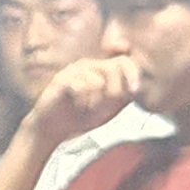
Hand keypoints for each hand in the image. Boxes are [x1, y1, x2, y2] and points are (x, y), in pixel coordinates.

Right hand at [24, 55, 140, 147]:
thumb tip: (135, 87)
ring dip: (95, 102)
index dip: (132, 73)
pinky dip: (82, 103)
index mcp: (101, 70)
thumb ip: (123, 97)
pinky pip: (81, 87)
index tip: (134, 90)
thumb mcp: (109, 109)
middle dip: (112, 93)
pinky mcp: (61, 79)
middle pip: (113, 69)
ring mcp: (74, 71)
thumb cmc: (81, 117)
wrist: (53, 128)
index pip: (124, 61)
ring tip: (87, 109)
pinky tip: (77, 107)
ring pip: (98, 81)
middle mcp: (88, 66)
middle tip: (102, 108)